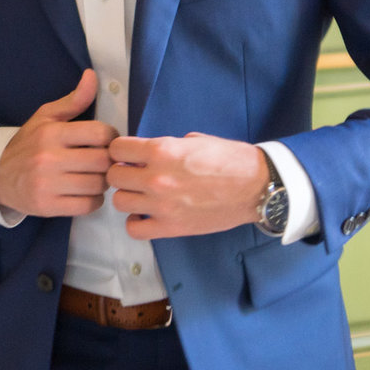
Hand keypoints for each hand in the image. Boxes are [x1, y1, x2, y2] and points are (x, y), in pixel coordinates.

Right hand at [0, 69, 115, 220]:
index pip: (100, 133)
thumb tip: (92, 76)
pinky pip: (88, 205)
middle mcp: (49, 158)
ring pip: (98, 185)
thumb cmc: (28, 144)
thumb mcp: (46, 118)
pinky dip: (94, 200)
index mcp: (51, 133)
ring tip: (96, 176)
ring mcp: (48, 184)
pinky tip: (87, 192)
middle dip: (109, 161)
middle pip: (102, 161)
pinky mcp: (48, 206)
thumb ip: (73, 100)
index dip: (111, 137)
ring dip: (103, 181)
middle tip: (105, 161)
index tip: (107, 141)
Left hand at [106, 134, 269, 240]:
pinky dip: (136, 222)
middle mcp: (157, 178)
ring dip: (128, 196)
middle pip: (113, 177)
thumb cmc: (231, 160)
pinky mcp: (171, 227)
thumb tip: (147, 154)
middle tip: (135, 175)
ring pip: (119, 202)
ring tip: (141, 195)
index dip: (121, 151)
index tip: (129, 155)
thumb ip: (167, 146)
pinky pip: (134, 229)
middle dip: (122, 173)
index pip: (117, 149)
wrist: (256, 187)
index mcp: (162, 150)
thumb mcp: (195, 140)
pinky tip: (146, 214)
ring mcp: (162, 205)